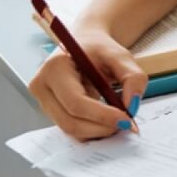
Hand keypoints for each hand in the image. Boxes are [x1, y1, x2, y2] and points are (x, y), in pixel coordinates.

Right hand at [28, 28, 146, 140]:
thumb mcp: (121, 56)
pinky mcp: (51, 111)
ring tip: (119, 121)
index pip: (76, 102)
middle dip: (101, 127)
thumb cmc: (100, 49)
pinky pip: (71, 128)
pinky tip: (107, 121)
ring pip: (70, 129)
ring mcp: (44, 101)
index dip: (102, 115)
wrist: (85, 45)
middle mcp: (42, 87)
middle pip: (70, 121)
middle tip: (126, 124)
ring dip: (98, 131)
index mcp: (54, 68)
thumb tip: (132, 106)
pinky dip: (92, 130)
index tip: (126, 119)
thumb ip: (133, 78)